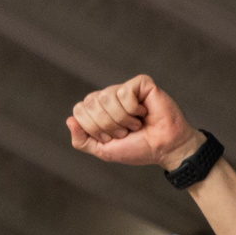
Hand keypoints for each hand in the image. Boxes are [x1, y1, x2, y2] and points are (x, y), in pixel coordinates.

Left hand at [67, 74, 202, 170]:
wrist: (165, 149)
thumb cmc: (139, 149)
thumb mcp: (104, 151)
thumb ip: (82, 140)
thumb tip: (70, 120)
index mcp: (98, 110)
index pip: (79, 110)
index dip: (94, 128)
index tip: (113, 138)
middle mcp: (110, 97)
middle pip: (91, 102)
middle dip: (108, 125)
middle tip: (126, 131)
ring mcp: (125, 89)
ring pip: (107, 97)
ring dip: (122, 118)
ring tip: (136, 124)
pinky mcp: (142, 84)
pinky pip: (125, 92)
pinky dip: (133, 109)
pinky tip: (144, 113)